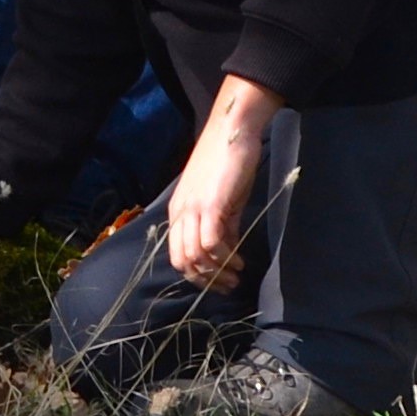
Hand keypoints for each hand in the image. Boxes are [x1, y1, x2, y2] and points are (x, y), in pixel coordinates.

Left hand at [164, 76, 283, 295]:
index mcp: (179, 211)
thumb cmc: (228, 160)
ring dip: (217, 273)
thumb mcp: (221, 198)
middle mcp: (181, 212)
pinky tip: (239, 260)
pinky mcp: (210, 205)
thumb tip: (227, 250)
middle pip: (182, 261)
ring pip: (194, 256)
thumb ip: (222, 224)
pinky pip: (210, 242)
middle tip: (228, 286)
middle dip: (205, 280)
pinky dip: (225, 258)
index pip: (177, 255)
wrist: (232, 129)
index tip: (218, 282)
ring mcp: (193, 208)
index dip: (197, 275)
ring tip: (236, 276)